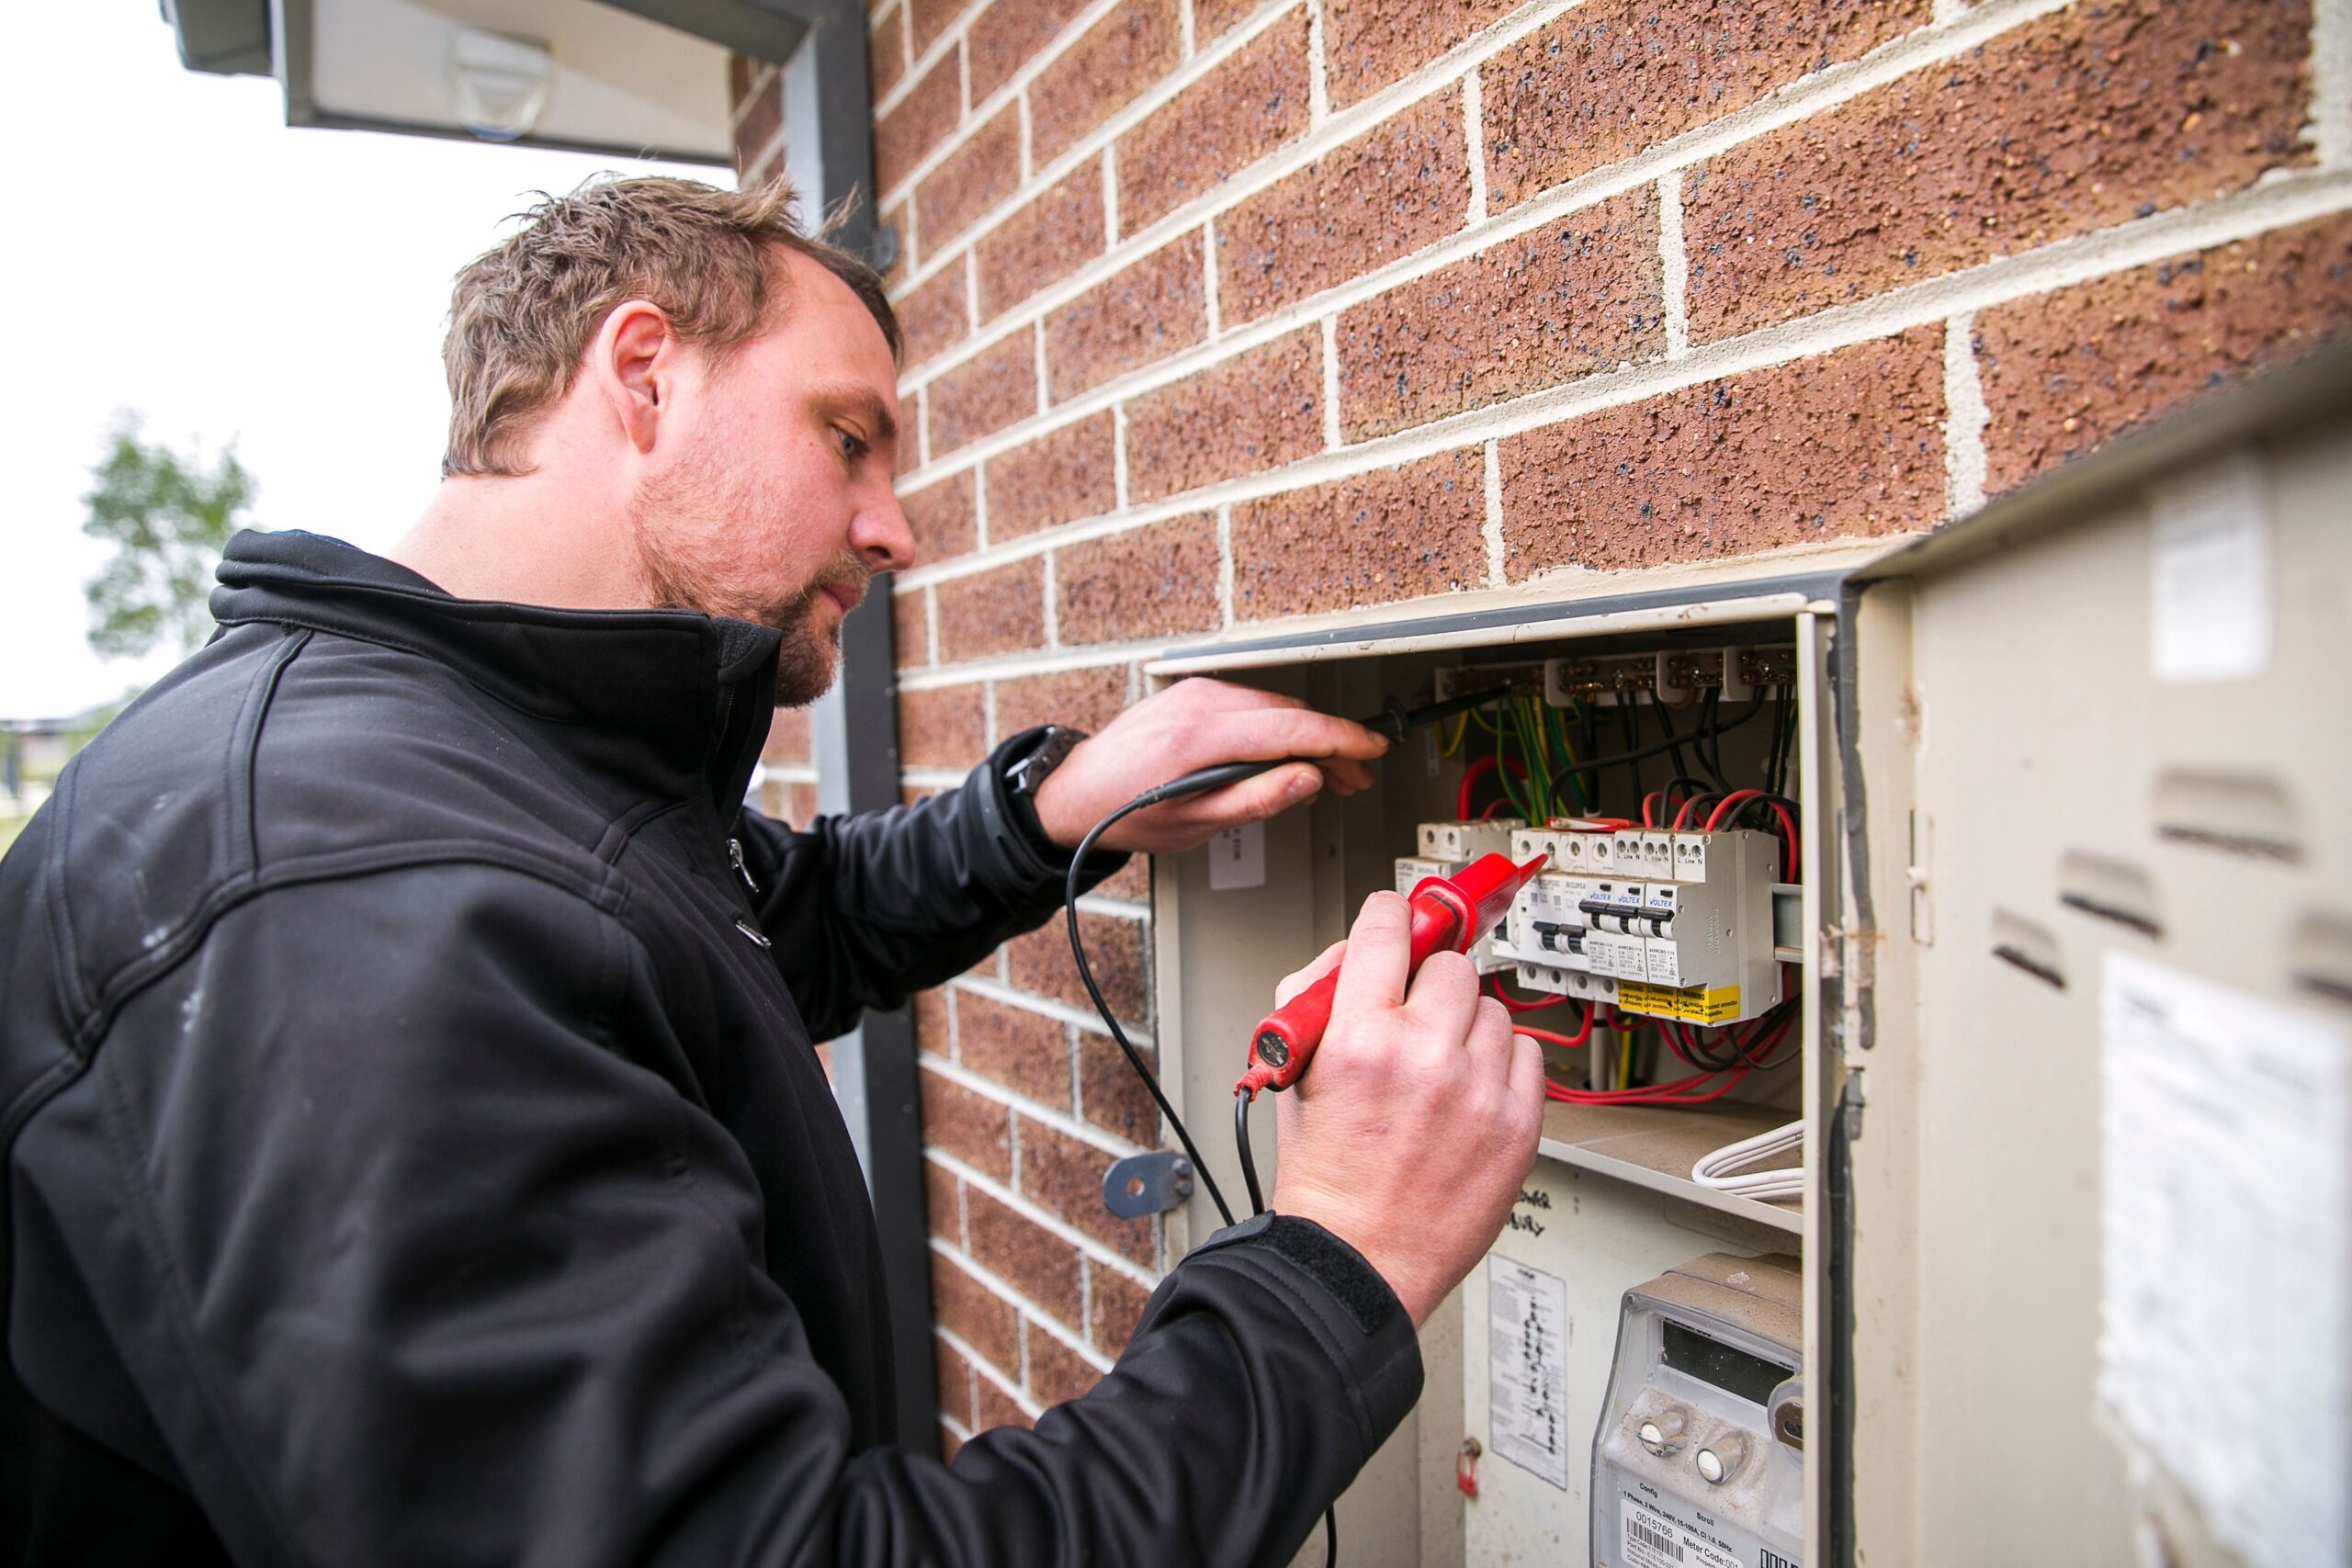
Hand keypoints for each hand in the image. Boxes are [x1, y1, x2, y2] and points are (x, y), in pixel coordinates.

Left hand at [1031, 677, 1390, 854]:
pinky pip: (1250, 704)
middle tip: (1355, 778)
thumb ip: (1256, 800)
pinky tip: (1285, 756)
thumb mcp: (1194, 825)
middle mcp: (1198, 703)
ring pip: (1273, 706)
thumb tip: (1308, 778)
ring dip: (1306, 736)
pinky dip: (1276, 727)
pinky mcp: (1192, 693)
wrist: (1076, 790)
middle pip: (1288, 713)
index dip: (1341, 738)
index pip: (1291, 727)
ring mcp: (1194, 692)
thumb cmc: (1124, 812)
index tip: (1370, 750)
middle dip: (1331, 744)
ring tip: (1326, 775)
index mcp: (1199, 736)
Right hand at [1265, 894, 1545, 1327]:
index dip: (1390, 919)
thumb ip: (1317, 1003)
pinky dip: (1504, 1066)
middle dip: (1429, 986)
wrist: (1357, 1261)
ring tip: (1442, 1068)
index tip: (1399, 921)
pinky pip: (1529, 1055)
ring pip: (1494, 1009)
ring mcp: (1477, 1091)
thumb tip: (1352, 957)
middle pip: (1451, 965)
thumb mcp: (1293, 1075)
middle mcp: (1423, 1056)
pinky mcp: (1518, 1125)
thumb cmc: (1325, 1181)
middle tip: (1416, 1017)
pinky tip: (1472, 1092)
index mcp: (1358, 1038)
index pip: (1386, 928)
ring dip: (1469, 1028)